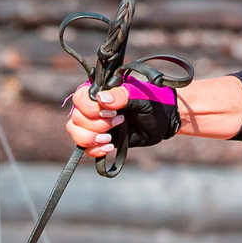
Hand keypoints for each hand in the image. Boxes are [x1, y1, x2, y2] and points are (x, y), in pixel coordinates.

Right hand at [65, 79, 180, 161]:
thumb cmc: (154, 102)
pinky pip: (85, 148)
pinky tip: (109, 148)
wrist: (165, 121)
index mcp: (100, 92)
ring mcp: (95, 124)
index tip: (112, 113)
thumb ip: (121, 96)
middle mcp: (94, 108)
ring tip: (110, 139)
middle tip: (118, 122)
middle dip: (95, 125)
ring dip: (91, 139)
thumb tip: (101, 99)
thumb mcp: (140, 97)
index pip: (79, 99)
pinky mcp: (100, 139)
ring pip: (76, 133)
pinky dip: (94, 150)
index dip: (91, 109)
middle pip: (76, 119)